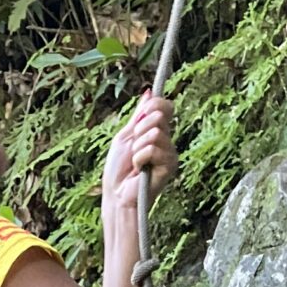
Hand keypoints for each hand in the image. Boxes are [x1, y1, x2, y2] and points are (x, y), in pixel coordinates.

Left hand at [102, 91, 177, 218]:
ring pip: (154, 133)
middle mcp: (167, 141)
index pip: (164, 106)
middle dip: (139, 130)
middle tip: (133, 147)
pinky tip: (139, 170)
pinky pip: (152, 149)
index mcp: (158, 132)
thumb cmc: (118, 169)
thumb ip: (138, 115)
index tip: (138, 120)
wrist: (116, 194)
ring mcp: (170, 154)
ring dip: (138, 147)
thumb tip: (149, 92)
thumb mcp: (126, 135)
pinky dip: (139, 158)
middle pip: (159, 115)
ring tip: (135, 162)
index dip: (152, 107)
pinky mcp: (170, 166)